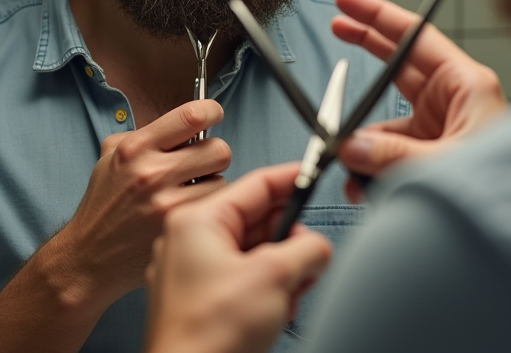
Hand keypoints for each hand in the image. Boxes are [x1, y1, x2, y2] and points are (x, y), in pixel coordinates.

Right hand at [45, 99, 231, 311]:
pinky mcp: (177, 228)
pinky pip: (213, 207)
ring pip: (222, 180)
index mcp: (135, 148)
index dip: (212, 111)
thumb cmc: (105, 202)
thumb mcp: (112, 156)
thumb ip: (148, 135)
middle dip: (215, 154)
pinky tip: (189, 211)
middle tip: (203, 164)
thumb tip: (187, 123)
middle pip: (218, 149)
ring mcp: (166, 203)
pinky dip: (207, 207)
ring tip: (192, 192)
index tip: (213, 115)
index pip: (192, 116)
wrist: (88, 255)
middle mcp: (151, 173)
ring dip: (212, 184)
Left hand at [144, 163, 332, 352]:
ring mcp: (196, 273)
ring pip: (257, 253)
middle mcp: (192, 242)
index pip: (257, 184)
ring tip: (290, 292)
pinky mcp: (205, 301)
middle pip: (260, 221)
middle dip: (292, 240)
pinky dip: (269, 290)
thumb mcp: (275, 276)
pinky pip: (247, 280)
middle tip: (309, 258)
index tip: (315, 175)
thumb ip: (308, 247)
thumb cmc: (207, 336)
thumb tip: (318, 247)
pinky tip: (276, 309)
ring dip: (284, 270)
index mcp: (198, 222)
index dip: (293, 178)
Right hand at [331, 0, 508, 199]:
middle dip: (366, 47)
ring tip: (348, 162)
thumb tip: (351, 145)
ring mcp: (443, 127)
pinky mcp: (434, 154)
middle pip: (400, 63)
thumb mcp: (443, 165)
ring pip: (390, 119)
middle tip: (336, 25)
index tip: (348, 0)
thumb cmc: (506, 188)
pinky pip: (394, 150)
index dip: (378, 15)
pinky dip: (374, 167)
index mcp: (467, 85)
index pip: (415, 36)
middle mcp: (455, 101)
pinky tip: (364, 187)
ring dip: (364, 141)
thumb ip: (392, 154)